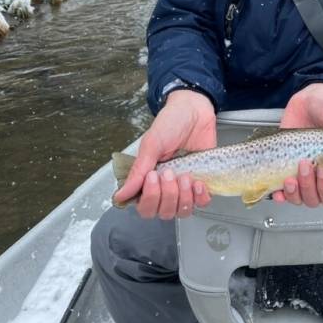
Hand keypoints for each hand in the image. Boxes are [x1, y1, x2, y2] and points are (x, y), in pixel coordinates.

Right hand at [113, 90, 215, 219]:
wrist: (195, 109)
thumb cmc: (171, 123)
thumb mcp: (151, 144)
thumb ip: (138, 171)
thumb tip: (120, 196)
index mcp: (149, 179)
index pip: (145, 207)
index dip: (150, 199)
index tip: (153, 177)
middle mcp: (166, 187)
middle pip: (163, 212)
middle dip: (167, 195)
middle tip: (170, 173)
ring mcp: (185, 186)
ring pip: (182, 211)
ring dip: (184, 197)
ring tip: (186, 176)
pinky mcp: (203, 182)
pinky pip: (202, 203)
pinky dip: (201, 197)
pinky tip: (199, 182)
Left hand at [274, 83, 322, 207]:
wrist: (309, 98)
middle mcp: (321, 176)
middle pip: (317, 199)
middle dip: (311, 186)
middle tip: (309, 164)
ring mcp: (302, 173)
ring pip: (300, 198)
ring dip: (296, 190)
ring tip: (296, 168)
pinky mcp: (285, 168)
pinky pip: (282, 193)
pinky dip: (280, 195)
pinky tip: (279, 189)